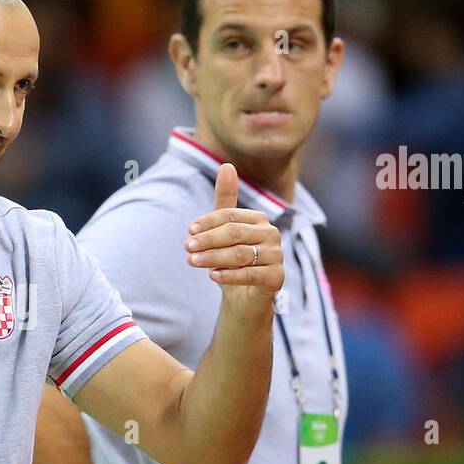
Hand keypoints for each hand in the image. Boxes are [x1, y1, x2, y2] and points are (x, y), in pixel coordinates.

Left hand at [183, 163, 283, 317]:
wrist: (243, 298)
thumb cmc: (231, 261)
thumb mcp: (225, 230)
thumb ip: (225, 201)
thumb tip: (227, 165)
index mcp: (260, 219)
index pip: (231, 216)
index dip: (208, 222)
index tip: (189, 230)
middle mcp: (272, 234)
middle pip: (234, 233)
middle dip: (207, 240)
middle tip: (186, 247)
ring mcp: (277, 256)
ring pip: (240, 254)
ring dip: (213, 257)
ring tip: (192, 261)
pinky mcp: (277, 278)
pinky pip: (250, 274)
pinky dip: (229, 275)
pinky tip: (212, 276)